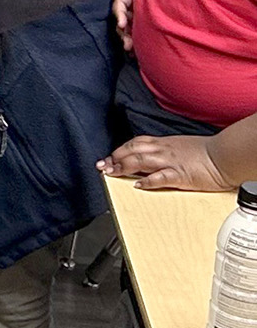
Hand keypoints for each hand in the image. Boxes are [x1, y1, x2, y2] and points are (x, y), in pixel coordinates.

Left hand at [100, 134, 228, 193]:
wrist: (224, 155)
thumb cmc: (207, 152)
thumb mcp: (181, 146)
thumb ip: (166, 150)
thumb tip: (153, 155)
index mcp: (164, 143)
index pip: (136, 143)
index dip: (120, 150)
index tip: (108, 157)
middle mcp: (164, 150)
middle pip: (133, 151)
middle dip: (115, 158)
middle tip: (102, 166)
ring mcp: (170, 162)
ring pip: (140, 161)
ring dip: (123, 167)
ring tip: (111, 174)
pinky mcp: (179, 175)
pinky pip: (159, 177)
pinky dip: (146, 181)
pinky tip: (137, 184)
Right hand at [111, 0, 159, 51]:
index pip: (119, 5)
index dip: (120, 15)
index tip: (122, 24)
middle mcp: (128, 1)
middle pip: (122, 20)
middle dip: (123, 34)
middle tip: (128, 46)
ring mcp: (134, 7)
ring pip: (128, 25)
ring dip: (129, 38)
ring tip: (132, 52)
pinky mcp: (142, 12)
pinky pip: (137, 26)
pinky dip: (137, 36)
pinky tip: (139, 48)